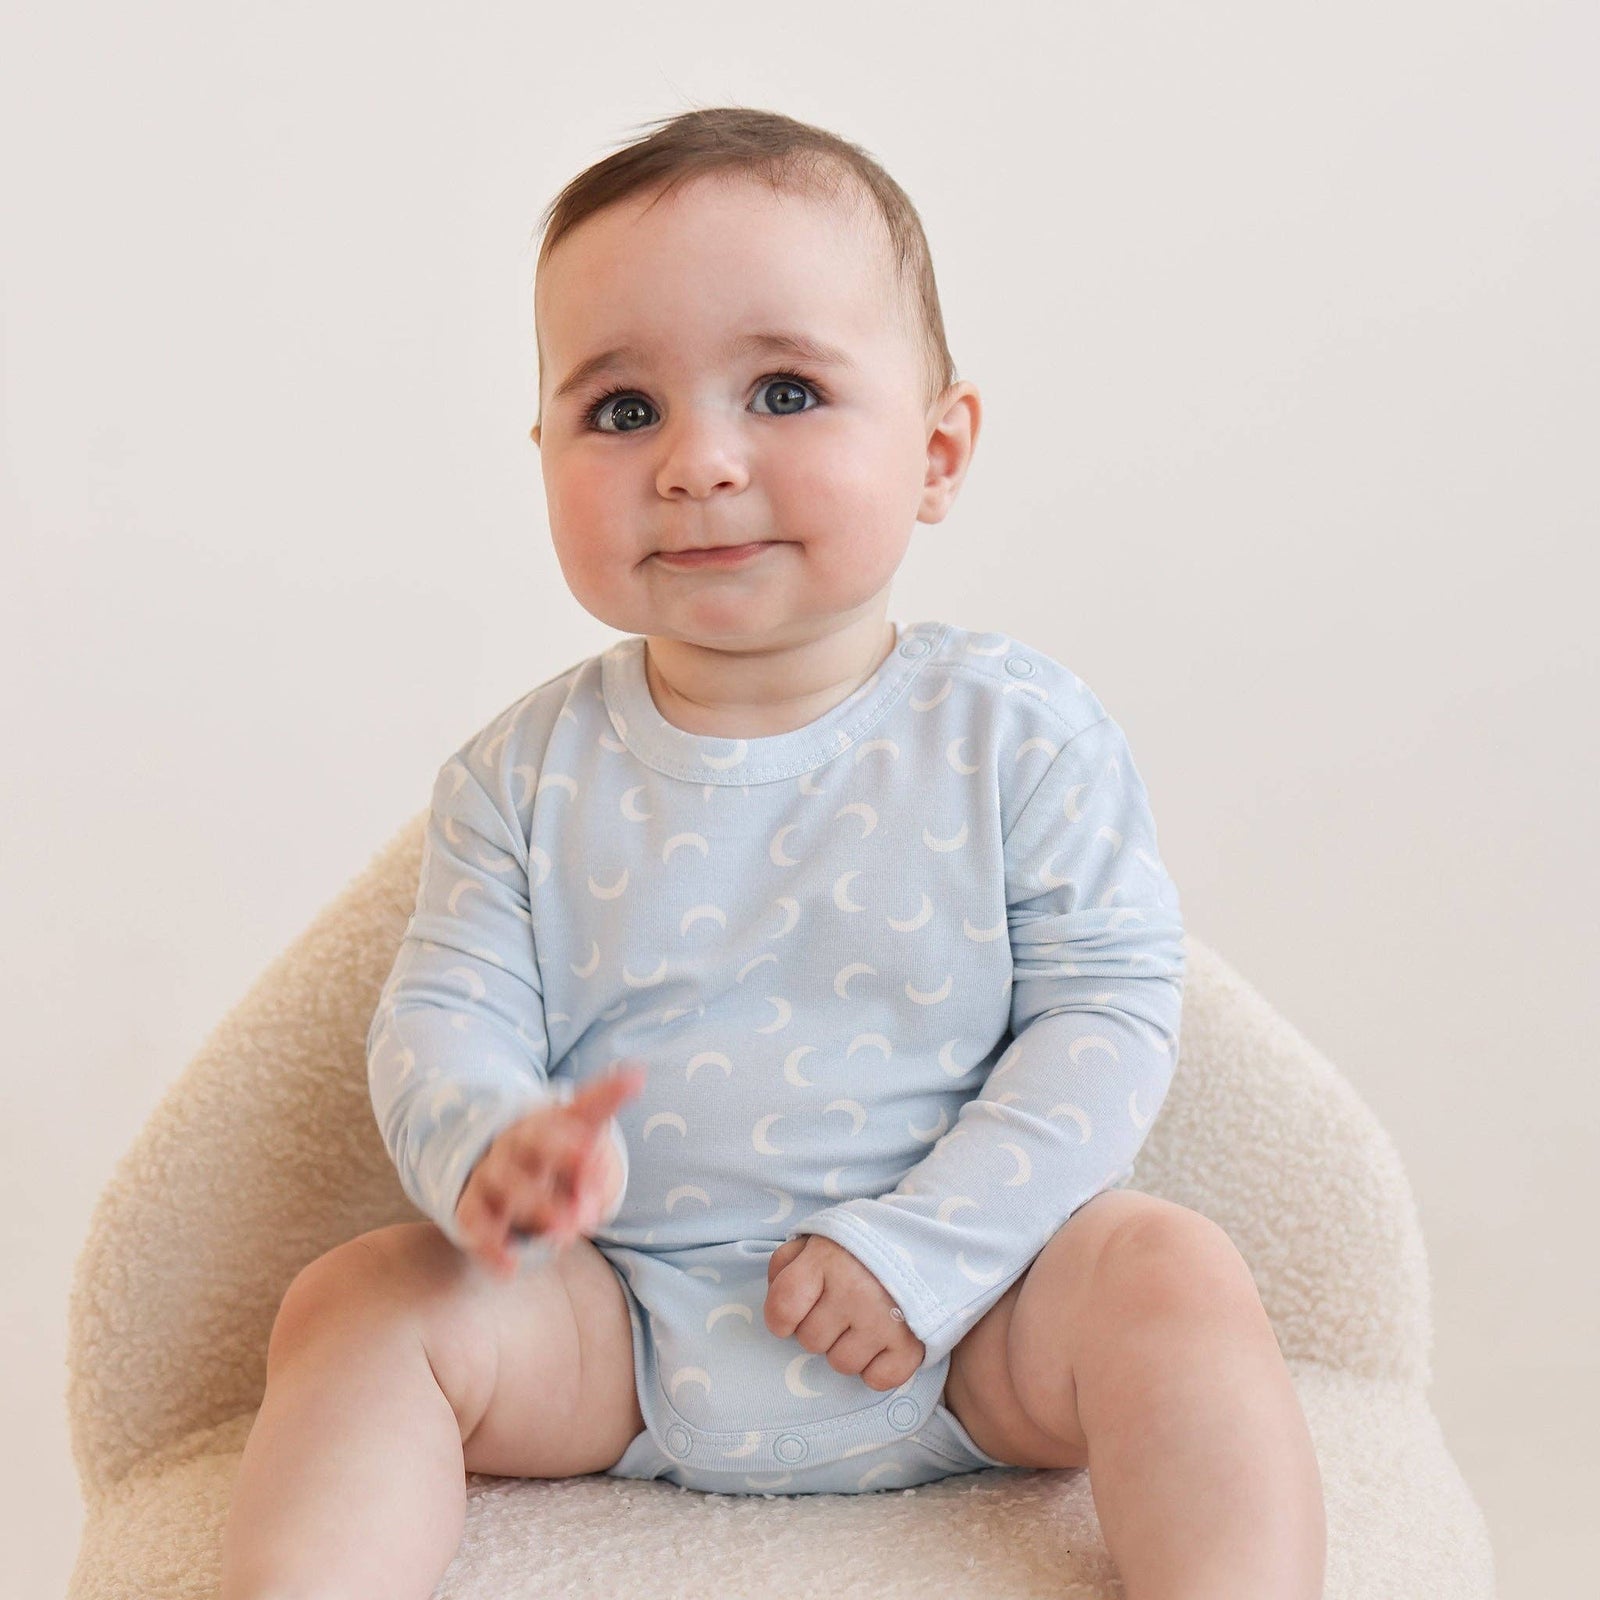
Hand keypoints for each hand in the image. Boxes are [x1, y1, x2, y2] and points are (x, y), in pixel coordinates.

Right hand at [454, 1059, 645, 1278]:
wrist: (502, 1159)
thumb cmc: (556, 1145)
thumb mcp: (583, 1125)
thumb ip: (604, 1117)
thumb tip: (637, 1075)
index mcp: (540, 1123)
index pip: (553, 1125)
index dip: (569, 1141)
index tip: (591, 1151)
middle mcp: (511, 1146)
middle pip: (528, 1152)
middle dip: (557, 1176)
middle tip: (588, 1208)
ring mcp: (488, 1177)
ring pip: (504, 1187)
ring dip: (534, 1209)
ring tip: (564, 1234)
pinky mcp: (472, 1210)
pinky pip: (476, 1226)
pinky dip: (490, 1247)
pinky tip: (510, 1269)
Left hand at [764, 1234, 925, 1391]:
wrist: (929, 1239)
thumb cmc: (862, 1244)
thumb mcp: (819, 1238)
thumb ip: (787, 1263)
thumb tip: (777, 1305)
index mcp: (826, 1259)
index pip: (781, 1310)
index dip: (782, 1318)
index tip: (795, 1312)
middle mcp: (853, 1290)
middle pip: (810, 1341)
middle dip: (821, 1327)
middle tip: (841, 1307)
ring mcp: (883, 1320)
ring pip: (841, 1364)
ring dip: (849, 1348)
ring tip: (865, 1320)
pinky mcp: (911, 1345)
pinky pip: (877, 1380)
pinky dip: (879, 1366)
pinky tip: (885, 1340)